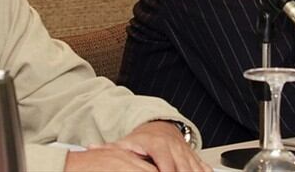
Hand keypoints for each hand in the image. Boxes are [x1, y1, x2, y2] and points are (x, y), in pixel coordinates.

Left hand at [66, 121, 209, 171]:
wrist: (161, 128)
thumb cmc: (143, 140)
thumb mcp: (126, 143)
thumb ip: (110, 148)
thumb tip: (90, 148)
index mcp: (159, 146)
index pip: (166, 165)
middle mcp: (176, 148)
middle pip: (182, 169)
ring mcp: (187, 153)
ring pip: (195, 169)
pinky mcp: (195, 157)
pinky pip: (204, 168)